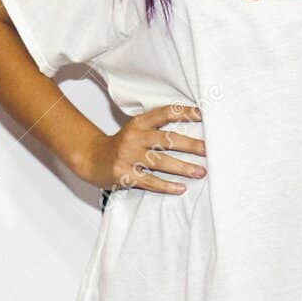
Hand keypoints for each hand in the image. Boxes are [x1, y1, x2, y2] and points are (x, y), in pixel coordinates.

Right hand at [74, 103, 204, 192]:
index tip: (202, 115)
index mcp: (139, 123)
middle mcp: (134, 137)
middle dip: (190, 145)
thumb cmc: (122, 145)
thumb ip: (157, 129)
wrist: (92, 159)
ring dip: (183, 168)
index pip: (164, 113)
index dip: (184, 113)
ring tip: (201, 172)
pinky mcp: (124, 174)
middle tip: (209, 150)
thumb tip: (192, 131)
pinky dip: (166, 186)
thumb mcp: (136, 130)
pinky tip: (181, 188)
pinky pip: (149, 181)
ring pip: (161, 162)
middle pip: (167, 139)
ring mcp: (128, 156)